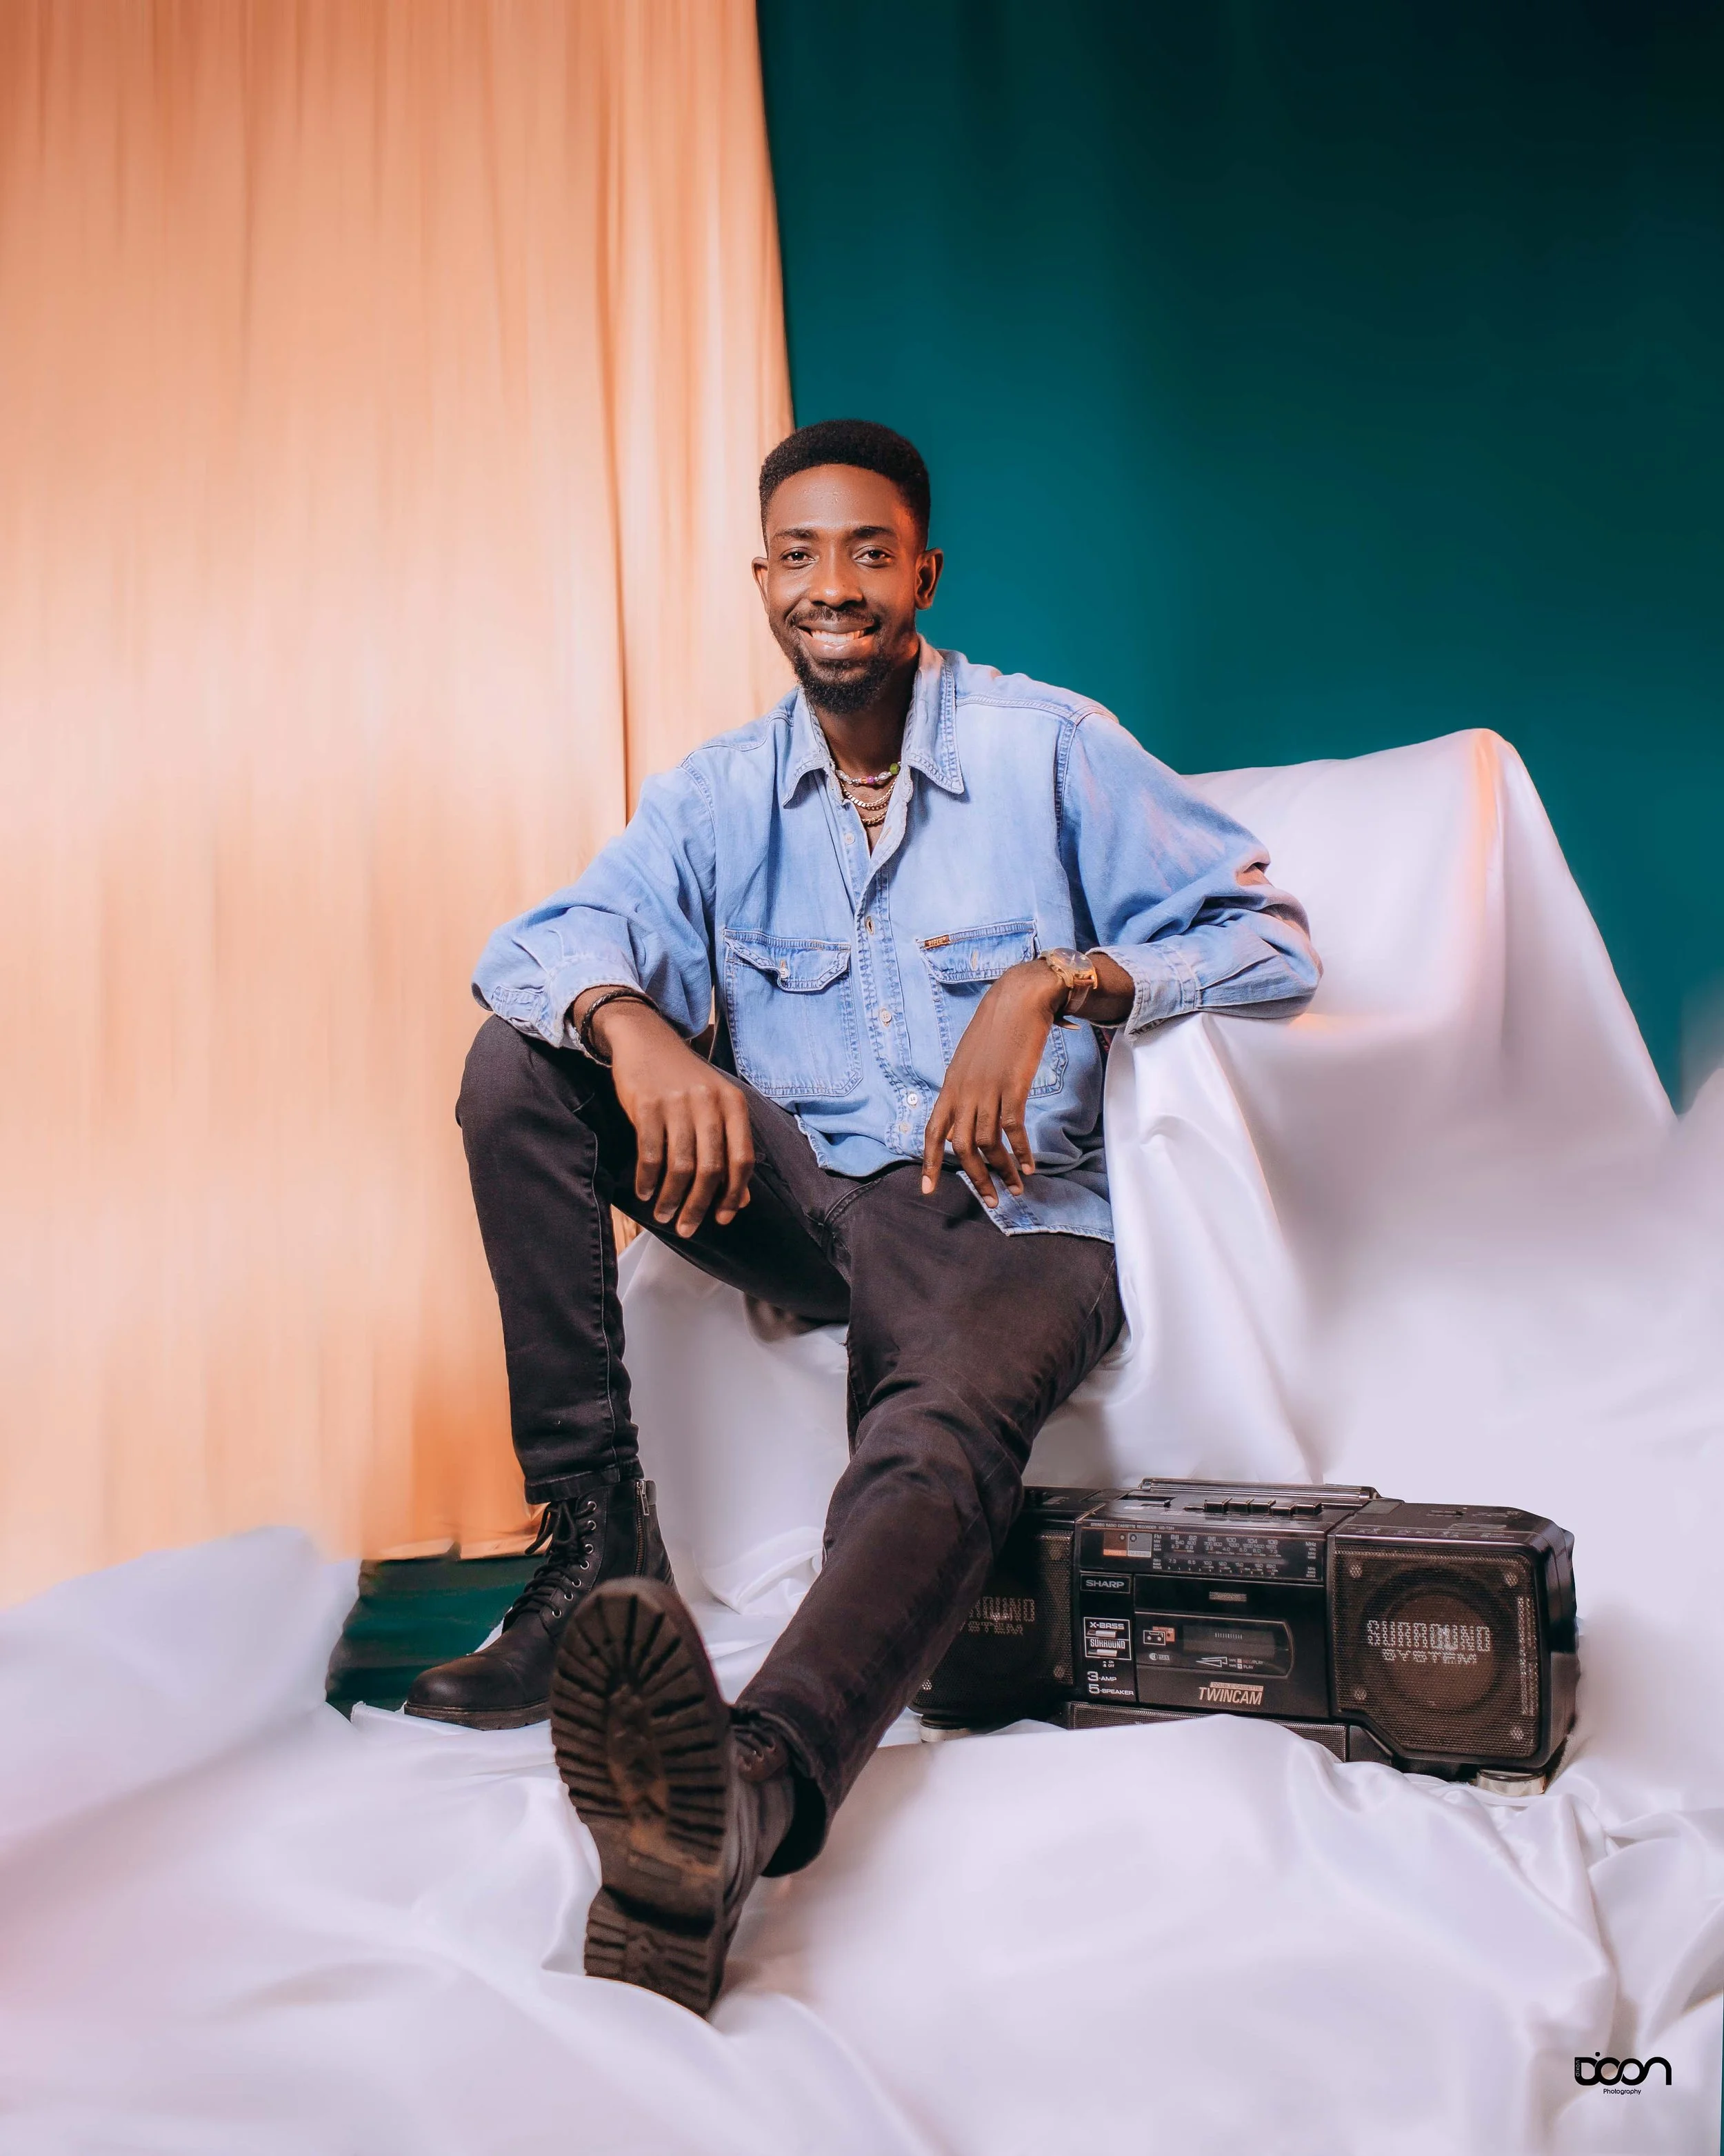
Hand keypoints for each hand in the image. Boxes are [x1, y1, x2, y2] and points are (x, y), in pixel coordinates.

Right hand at [578, 994, 753, 1236]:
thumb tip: (740, 1201)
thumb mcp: (714, 1107)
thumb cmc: (684, 1080)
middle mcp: (710, 1103)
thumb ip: (729, 1149)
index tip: (722, 1219)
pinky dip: (647, 1179)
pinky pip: (649, 1153)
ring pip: (680, 1165)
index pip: (742, 1159)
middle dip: (699, 1205)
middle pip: (711, 1168)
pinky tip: (644, 1192)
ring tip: (663, 1215)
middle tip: (687, 1228)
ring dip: (671, 1198)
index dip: (734, 1194)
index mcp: (734, 1104)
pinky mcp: (647, 1104)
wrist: (645, 1039)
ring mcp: (678, 1103)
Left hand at [920, 962, 1065, 1207]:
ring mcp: (988, 1089)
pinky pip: (1014, 1129)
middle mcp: (964, 1091)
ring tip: (1016, 1188)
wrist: (1019, 998)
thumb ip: (965, 1087)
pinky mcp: (1013, 1086)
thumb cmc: (997, 1027)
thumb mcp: (969, 1059)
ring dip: (1003, 1170)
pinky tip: (1030, 1165)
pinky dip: (1022, 1152)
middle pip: (962, 1146)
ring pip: (989, 1143)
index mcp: (951, 1085)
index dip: (929, 1161)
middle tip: (990, 1200)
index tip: (927, 1188)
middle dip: (975, 1178)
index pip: (933, 1131)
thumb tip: (967, 1114)